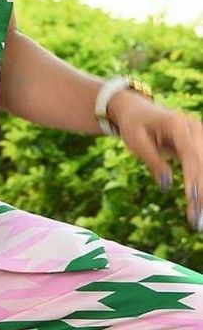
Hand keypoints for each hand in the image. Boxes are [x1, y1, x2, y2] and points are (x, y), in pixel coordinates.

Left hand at [107, 88, 202, 231]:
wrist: (138, 111)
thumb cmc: (134, 126)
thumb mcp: (136, 142)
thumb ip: (152, 161)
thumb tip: (167, 184)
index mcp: (177, 124)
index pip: (190, 154)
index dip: (193, 177)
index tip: (193, 199)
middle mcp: (194, 128)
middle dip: (201, 191)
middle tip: (197, 218)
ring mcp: (200, 135)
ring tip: (198, 216)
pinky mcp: (200, 145)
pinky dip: (201, 185)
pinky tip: (200, 204)